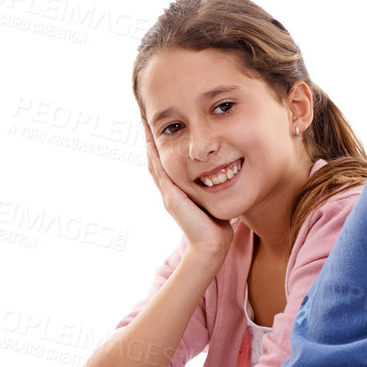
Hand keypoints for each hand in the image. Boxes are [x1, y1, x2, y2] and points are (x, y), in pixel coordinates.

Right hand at [145, 125, 232, 260]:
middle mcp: (169, 192)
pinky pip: (160, 172)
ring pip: (154, 164)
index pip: (166, 165)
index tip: (159, 130)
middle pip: (155, 161)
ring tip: (144, 125)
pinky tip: (151, 143)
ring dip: (149, 144)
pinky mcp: (172, 197)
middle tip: (145, 121)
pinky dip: (154, 157)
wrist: (211, 245)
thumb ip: (212, 189)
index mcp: (178, 193)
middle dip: (150, 141)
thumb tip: (223, 178)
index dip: (160, 148)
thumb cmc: (216, 227)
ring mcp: (168, 195)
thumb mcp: (212, 201)